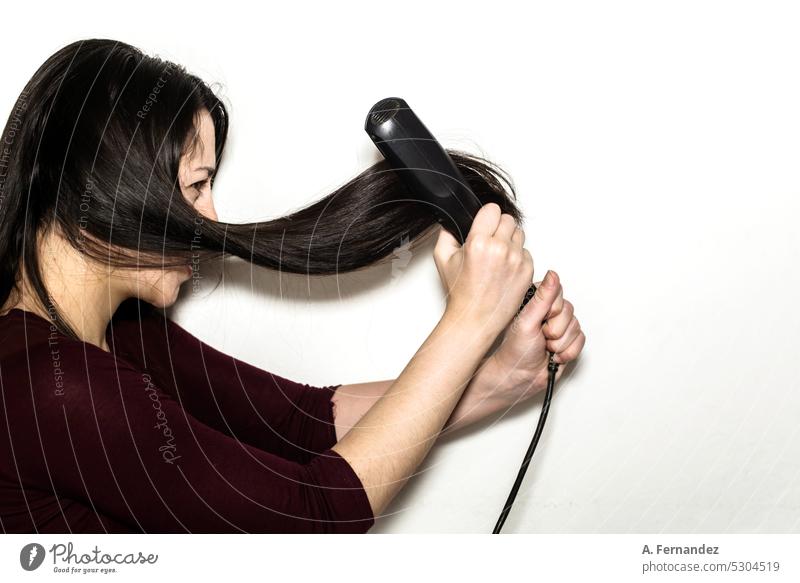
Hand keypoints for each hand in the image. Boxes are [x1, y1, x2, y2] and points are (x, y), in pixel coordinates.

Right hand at [433, 203, 533, 338]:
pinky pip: (526, 251)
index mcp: (479, 243)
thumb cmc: (460, 293)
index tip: (483, 225)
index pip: (492, 209)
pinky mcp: (527, 270)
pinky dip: (517, 256)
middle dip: (498, 227)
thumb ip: (447, 233)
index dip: (486, 217)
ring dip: (509, 240)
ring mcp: (516, 260)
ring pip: (519, 233)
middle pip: (507, 219)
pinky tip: (504, 268)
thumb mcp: (442, 258)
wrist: (476, 318)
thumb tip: (454, 221)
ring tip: (497, 256)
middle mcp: (500, 249)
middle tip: (489, 242)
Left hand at [487, 270, 584, 401]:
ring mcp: (559, 327)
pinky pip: (581, 340)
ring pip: (576, 327)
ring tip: (545, 348)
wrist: (519, 378)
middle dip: (556, 330)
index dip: (552, 310)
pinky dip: (568, 352)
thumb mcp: (527, 321)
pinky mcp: (567, 341)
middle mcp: (548, 312)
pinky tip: (554, 356)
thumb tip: (552, 274)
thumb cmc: (516, 351)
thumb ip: (542, 298)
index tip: (540, 320)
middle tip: (541, 337)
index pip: (558, 292)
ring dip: (560, 343)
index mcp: (536, 302)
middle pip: (570, 311)